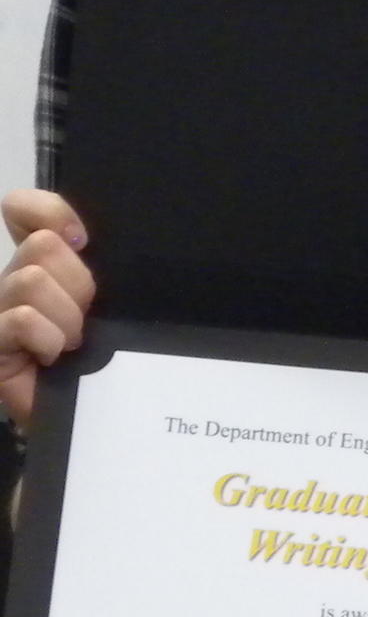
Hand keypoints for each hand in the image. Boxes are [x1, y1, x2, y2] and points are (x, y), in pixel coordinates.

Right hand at [2, 191, 92, 435]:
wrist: (82, 408)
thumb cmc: (98, 354)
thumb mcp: (106, 301)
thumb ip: (98, 266)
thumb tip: (80, 236)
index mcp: (40, 263)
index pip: (21, 207)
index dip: (49, 211)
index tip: (81, 240)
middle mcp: (12, 280)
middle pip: (41, 245)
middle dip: (77, 282)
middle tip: (84, 317)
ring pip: (31, 280)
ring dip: (65, 316)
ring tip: (71, 341)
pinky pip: (22, 319)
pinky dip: (47, 338)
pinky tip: (52, 356)